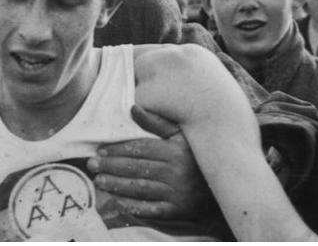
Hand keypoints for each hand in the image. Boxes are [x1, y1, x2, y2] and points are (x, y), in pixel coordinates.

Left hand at [87, 105, 214, 218]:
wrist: (225, 182)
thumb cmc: (197, 154)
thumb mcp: (182, 134)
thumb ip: (158, 122)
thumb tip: (133, 108)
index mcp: (175, 150)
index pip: (140, 149)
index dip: (118, 149)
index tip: (100, 149)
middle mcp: (175, 172)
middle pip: (137, 168)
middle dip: (111, 166)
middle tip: (92, 164)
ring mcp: (176, 193)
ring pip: (141, 189)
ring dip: (117, 185)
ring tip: (99, 181)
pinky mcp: (177, 210)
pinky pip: (152, 209)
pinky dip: (135, 207)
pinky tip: (117, 202)